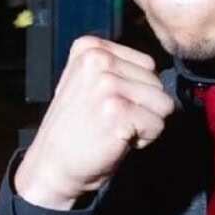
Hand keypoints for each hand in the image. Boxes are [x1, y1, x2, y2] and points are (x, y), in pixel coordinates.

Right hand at [14, 35, 173, 209]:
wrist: (52, 165)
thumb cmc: (76, 129)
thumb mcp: (88, 82)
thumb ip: (117, 68)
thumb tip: (158, 73)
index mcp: (90, 48)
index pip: (147, 63)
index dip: (137, 89)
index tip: (108, 104)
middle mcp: (98, 59)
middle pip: (157, 82)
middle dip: (143, 106)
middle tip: (112, 120)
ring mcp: (107, 84)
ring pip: (163, 103)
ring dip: (145, 122)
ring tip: (115, 128)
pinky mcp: (118, 110)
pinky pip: (158, 124)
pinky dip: (144, 139)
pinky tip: (117, 140)